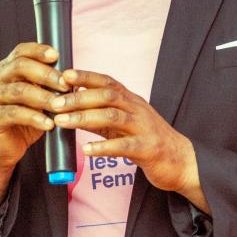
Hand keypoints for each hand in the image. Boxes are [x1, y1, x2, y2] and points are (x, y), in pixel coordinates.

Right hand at [0, 42, 70, 170]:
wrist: (4, 149)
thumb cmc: (25, 122)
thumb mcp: (38, 101)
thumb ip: (47, 87)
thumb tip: (73, 78)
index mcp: (6, 70)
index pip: (20, 52)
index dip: (38, 50)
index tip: (56, 55)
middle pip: (20, 67)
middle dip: (46, 74)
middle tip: (65, 85)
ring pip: (19, 91)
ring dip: (43, 97)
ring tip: (60, 105)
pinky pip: (14, 114)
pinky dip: (34, 118)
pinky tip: (49, 124)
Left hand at [49, 67, 198, 196]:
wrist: (182, 161)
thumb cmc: (149, 140)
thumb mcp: (125, 123)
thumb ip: (102, 115)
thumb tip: (73, 106)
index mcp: (132, 100)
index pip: (107, 82)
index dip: (86, 76)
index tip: (64, 75)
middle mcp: (137, 109)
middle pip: (107, 96)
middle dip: (78, 98)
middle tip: (54, 103)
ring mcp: (143, 128)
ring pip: (112, 117)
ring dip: (84, 118)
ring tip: (62, 122)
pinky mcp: (147, 149)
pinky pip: (123, 146)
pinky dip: (103, 147)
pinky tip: (86, 150)